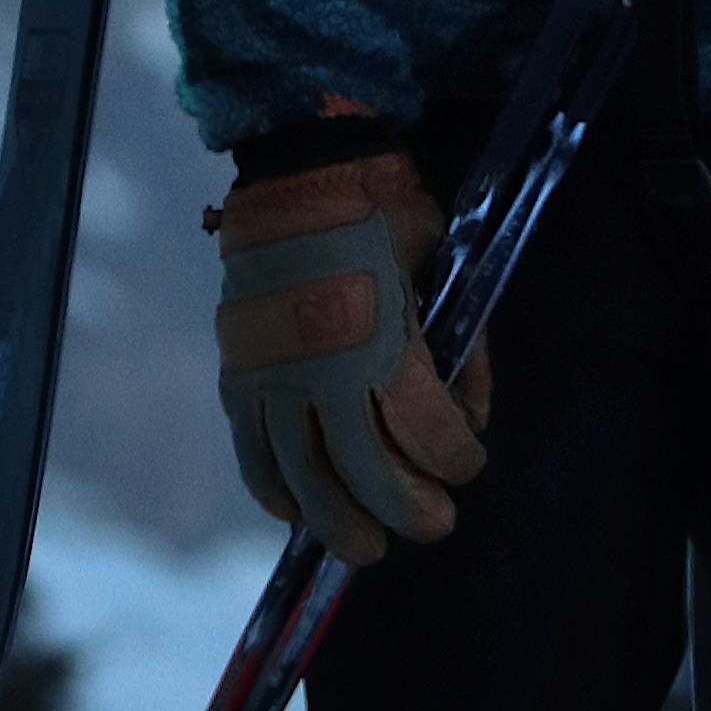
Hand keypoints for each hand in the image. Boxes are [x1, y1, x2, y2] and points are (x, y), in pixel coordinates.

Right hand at [210, 143, 489, 564]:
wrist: (300, 165)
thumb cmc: (384, 208)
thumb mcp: (441, 263)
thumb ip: (456, 342)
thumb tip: (470, 413)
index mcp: (382, 334)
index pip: (426, 429)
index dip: (456, 460)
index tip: (469, 465)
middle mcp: (323, 367)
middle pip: (366, 471)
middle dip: (406, 509)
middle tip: (433, 525)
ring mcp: (274, 375)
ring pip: (303, 478)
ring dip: (337, 521)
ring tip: (366, 545)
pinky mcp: (240, 373)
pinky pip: (252, 453)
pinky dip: (275, 492)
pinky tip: (299, 513)